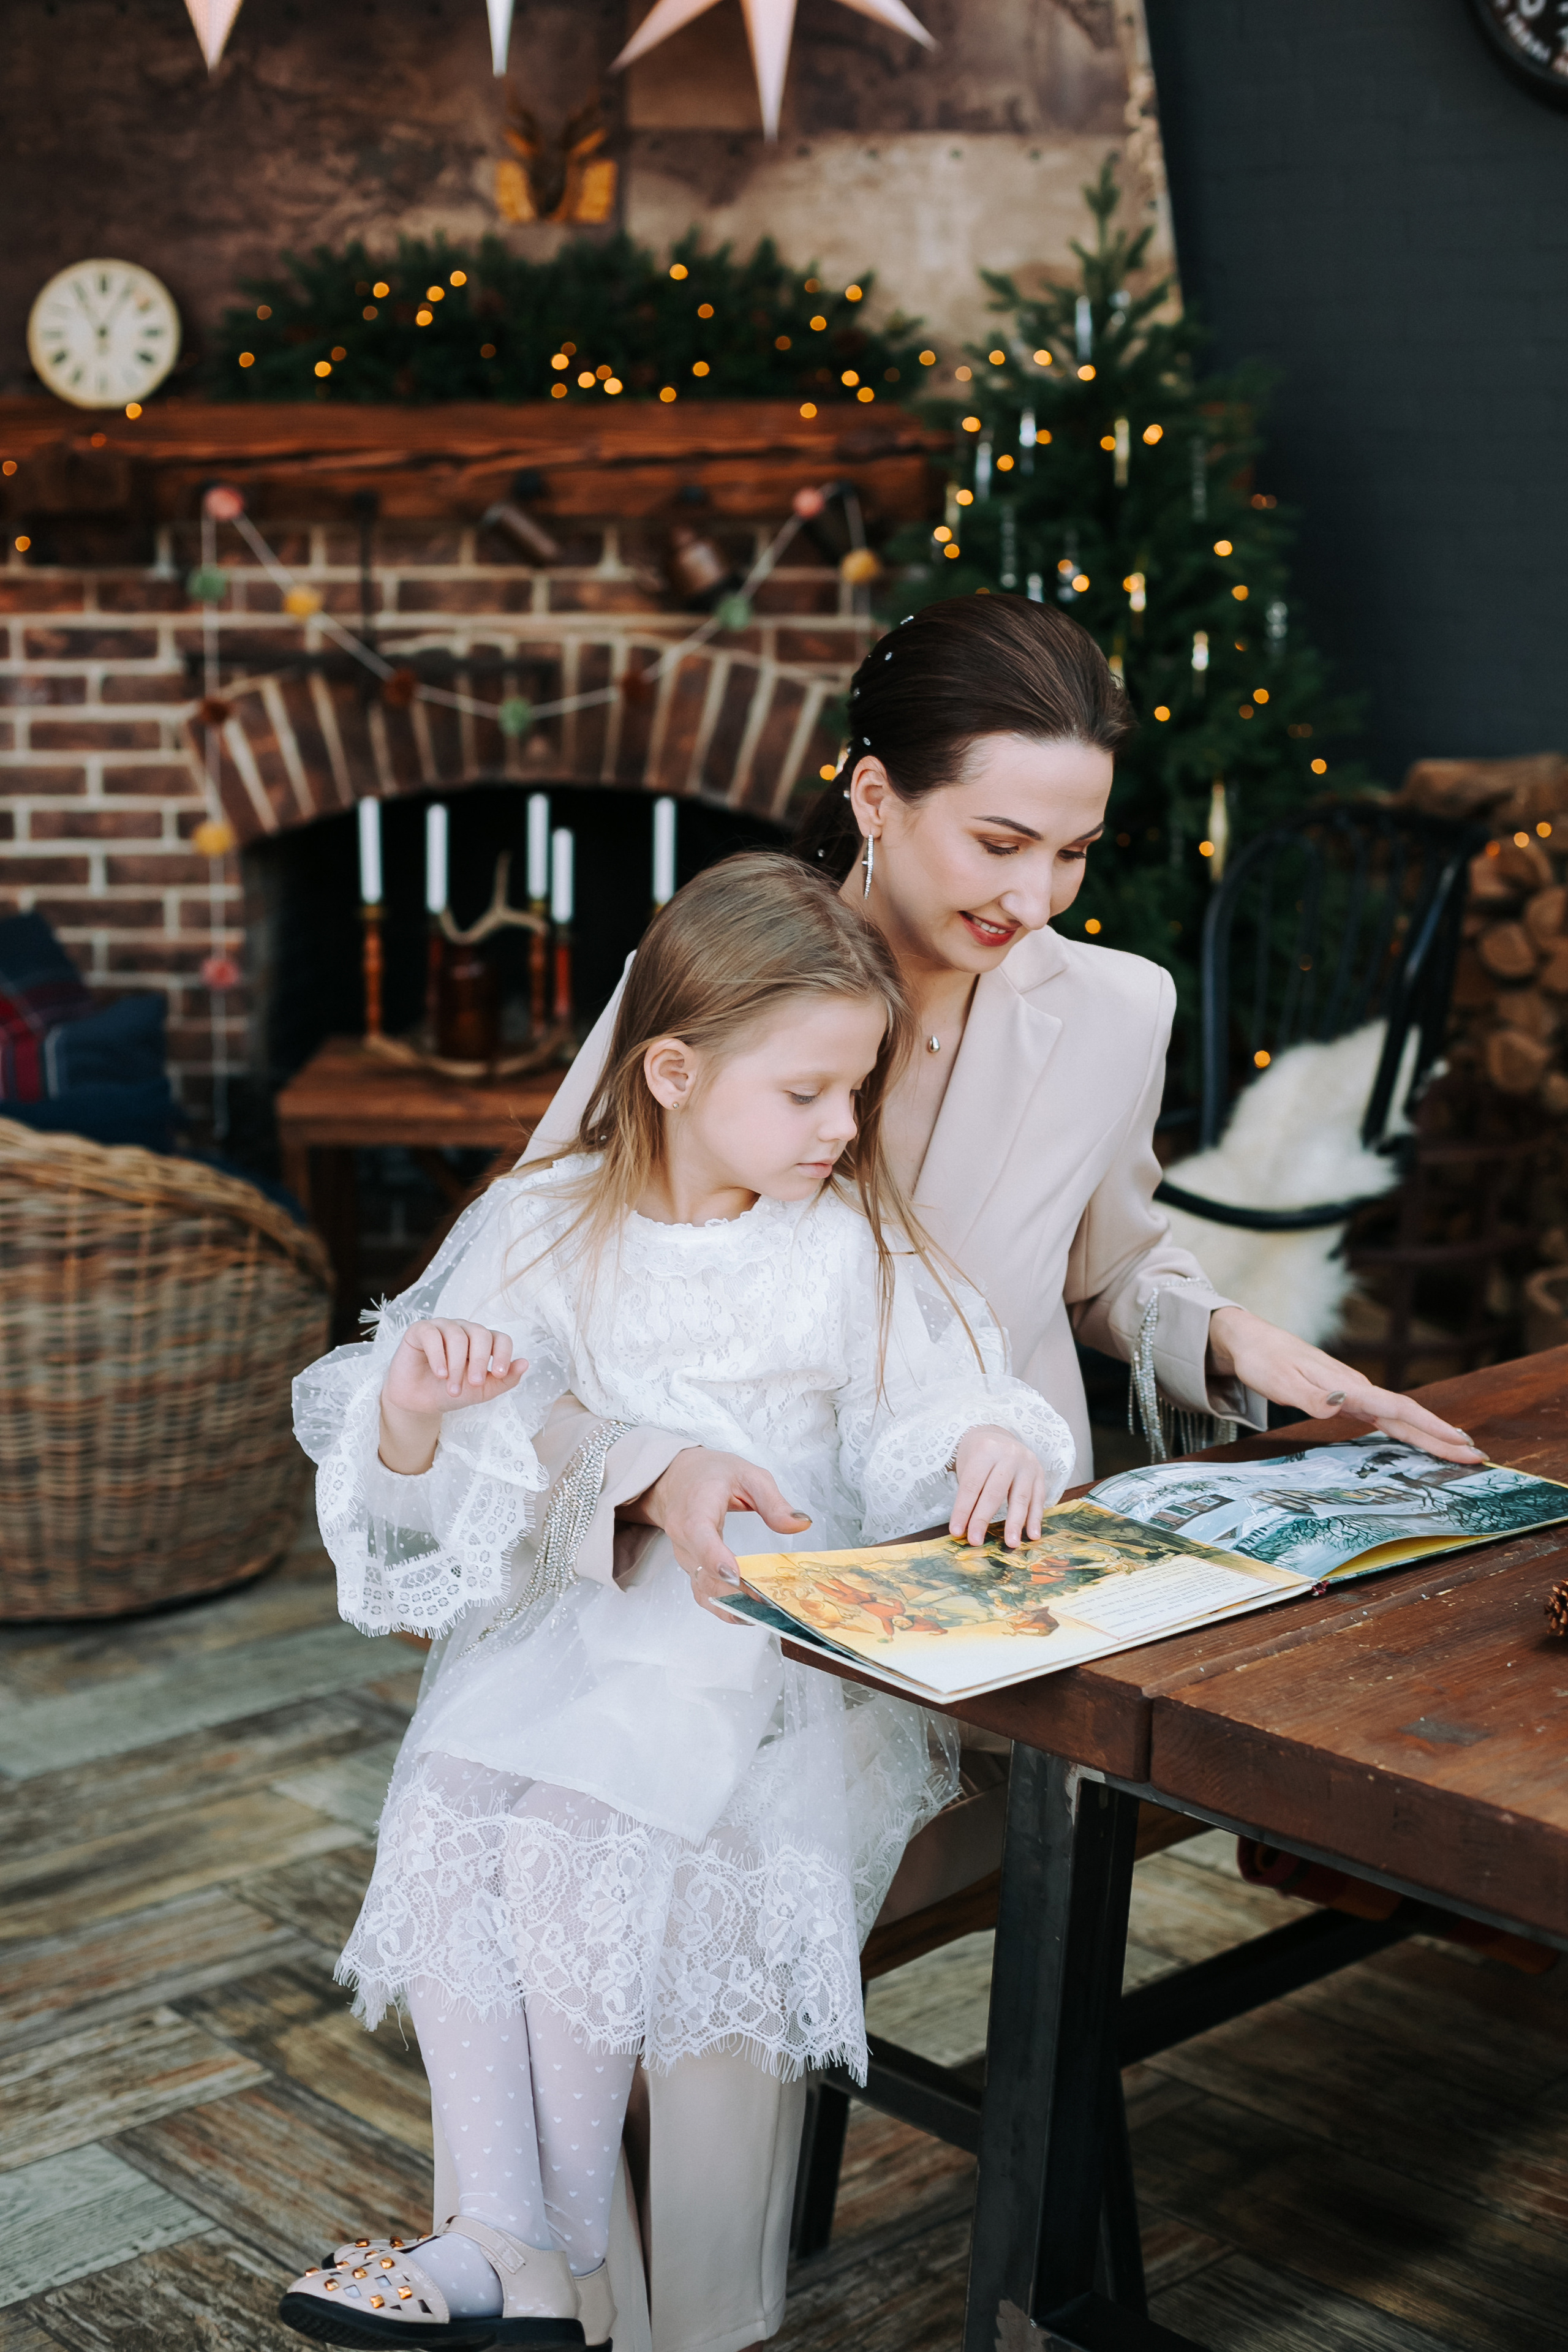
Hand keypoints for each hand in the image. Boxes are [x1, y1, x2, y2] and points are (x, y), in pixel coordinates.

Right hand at [378, 1318, 525, 1473]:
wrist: (418, 1402)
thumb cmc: (451, 1392)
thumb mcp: (481, 1391)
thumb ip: (505, 1380)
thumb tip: (526, 1362)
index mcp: (484, 1342)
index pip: (501, 1339)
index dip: (504, 1354)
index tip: (499, 1373)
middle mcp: (465, 1330)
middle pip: (481, 1334)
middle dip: (480, 1361)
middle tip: (474, 1384)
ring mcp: (443, 1327)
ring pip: (457, 1335)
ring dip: (456, 1365)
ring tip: (452, 1388)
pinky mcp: (421, 1330)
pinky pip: (432, 1334)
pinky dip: (438, 1355)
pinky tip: (440, 1373)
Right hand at [638, 1446, 812, 1619]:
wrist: (676, 1479)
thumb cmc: (710, 1475)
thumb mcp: (747, 1474)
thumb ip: (773, 1501)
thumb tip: (800, 1523)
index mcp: (696, 1508)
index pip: (699, 1535)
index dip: (714, 1558)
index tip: (735, 1576)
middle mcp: (684, 1538)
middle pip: (703, 1572)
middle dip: (734, 1592)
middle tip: (769, 1602)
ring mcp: (685, 1557)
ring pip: (703, 1589)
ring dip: (732, 1605)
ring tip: (765, 1612)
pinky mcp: (691, 1569)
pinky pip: (704, 1595)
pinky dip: (725, 1607)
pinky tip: (750, 1612)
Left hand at [950, 1425, 1047, 1548]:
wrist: (997, 1435)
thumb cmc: (977, 1455)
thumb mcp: (968, 1466)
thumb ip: (969, 1494)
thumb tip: (966, 1528)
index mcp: (986, 1450)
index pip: (972, 1485)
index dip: (963, 1510)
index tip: (956, 1532)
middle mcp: (1009, 1455)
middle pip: (994, 1492)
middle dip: (983, 1519)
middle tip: (976, 1541)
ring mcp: (1027, 1463)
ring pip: (1020, 1498)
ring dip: (1015, 1523)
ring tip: (1011, 1543)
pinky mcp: (1040, 1473)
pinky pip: (1038, 1499)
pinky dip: (1035, 1518)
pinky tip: (1032, 1535)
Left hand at [1206, 1306, 1484, 1463]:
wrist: (1251, 1340)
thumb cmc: (1264, 1361)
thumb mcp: (1280, 1381)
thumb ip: (1312, 1397)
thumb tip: (1342, 1407)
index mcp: (1348, 1386)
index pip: (1399, 1409)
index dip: (1430, 1428)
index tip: (1460, 1443)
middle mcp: (1357, 1388)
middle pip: (1408, 1414)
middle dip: (1442, 1436)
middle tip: (1477, 1456)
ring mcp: (1353, 1392)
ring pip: (1400, 1415)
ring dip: (1430, 1433)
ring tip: (1459, 1449)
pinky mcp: (1346, 1396)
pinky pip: (1384, 1415)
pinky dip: (1407, 1428)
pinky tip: (1417, 1437)